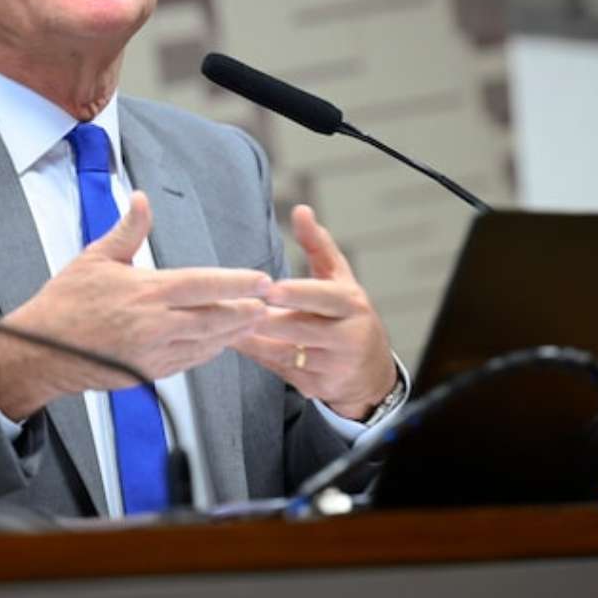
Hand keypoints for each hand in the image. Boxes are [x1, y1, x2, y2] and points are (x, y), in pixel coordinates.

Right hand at [0, 191, 270, 420]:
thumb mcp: (95, 258)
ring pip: (207, 343)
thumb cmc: (64, 302)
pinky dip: (210, 351)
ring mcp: (152, 353)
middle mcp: (153, 325)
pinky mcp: (148, 373)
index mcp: (145, 292)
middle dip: (246, 311)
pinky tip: (222, 342)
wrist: (39, 352)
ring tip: (256, 321)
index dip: (236, 283)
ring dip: (234, 333)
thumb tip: (143, 199)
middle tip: (271, 303)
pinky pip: (189, 362)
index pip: (203, 285)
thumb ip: (128, 230)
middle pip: (214, 318)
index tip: (261, 280)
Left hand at [233, 205, 396, 420]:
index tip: (271, 288)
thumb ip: (317, 245)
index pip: (323, 297)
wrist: (371, 372)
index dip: (297, 293)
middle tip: (239, 308)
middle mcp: (346, 336)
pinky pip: (281, 370)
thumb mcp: (339, 279)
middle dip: (269, 320)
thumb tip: (300, 210)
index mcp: (351, 304)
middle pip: (301, 328)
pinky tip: (234, 342)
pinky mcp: (316, 387)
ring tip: (226, 324)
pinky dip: (258, 355)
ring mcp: (332, 365)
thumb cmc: (348, 315)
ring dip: (255, 339)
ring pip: (286, 352)